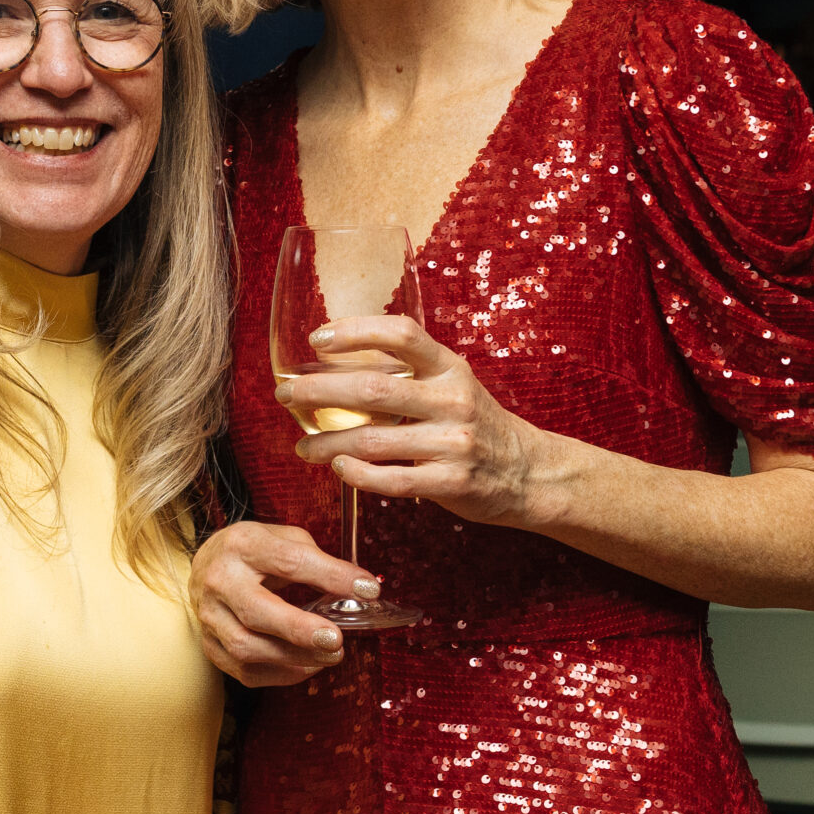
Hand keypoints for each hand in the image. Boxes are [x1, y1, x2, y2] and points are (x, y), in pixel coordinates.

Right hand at [188, 521, 360, 685]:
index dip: (331, 576)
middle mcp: (220, 580)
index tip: (367, 589)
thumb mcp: (282, 538)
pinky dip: (281, 674)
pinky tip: (307, 666)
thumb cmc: (253, 552)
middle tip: (336, 639)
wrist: (206, 565)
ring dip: (294, 658)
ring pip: (247, 648)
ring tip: (331, 655)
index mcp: (243, 545)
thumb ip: (314, 559)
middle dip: (299, 629)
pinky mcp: (210, 645)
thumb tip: (356, 589)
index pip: (289, 561)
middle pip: (256, 611)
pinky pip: (245, 671)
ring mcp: (210, 616)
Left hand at [279, 316, 549, 526]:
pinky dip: (358, 475)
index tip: (316, 338)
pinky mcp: (452, 482)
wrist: (528, 472)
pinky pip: (391, 480)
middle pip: (372, 390)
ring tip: (303, 447)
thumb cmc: (475, 424)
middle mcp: (453, 399)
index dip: (356, 331)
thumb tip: (336, 366)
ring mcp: (454, 442)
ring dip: (327, 443)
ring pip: (373, 441)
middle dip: (318, 392)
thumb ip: (409, 374)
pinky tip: (339, 469)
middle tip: (285, 396)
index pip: (401, 334)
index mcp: (450, 368)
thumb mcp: (452, 385)